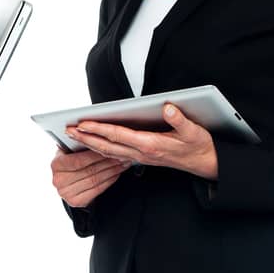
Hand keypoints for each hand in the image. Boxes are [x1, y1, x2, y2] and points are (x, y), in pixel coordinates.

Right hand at [51, 146, 125, 207]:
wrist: (69, 182)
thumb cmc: (72, 162)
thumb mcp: (71, 151)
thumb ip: (79, 144)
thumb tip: (96, 132)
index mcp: (56, 164)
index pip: (78, 160)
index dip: (96, 154)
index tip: (111, 147)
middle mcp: (59, 180)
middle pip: (89, 170)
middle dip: (108, 161)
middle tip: (123, 154)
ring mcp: (66, 193)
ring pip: (95, 180)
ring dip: (112, 171)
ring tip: (123, 163)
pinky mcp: (76, 202)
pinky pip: (97, 190)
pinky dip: (109, 181)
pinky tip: (117, 173)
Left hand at [64, 104, 218, 180]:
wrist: (205, 164)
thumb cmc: (199, 146)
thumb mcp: (194, 131)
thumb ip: (180, 120)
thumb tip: (167, 108)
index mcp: (151, 145)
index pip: (118, 136)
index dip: (99, 129)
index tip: (83, 124)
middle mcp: (142, 153)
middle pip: (107, 146)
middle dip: (86, 138)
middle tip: (68, 130)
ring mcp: (140, 157)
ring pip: (109, 151)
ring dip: (90, 143)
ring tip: (75, 135)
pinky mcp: (142, 157)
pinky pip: (116, 155)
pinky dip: (101, 148)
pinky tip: (93, 143)